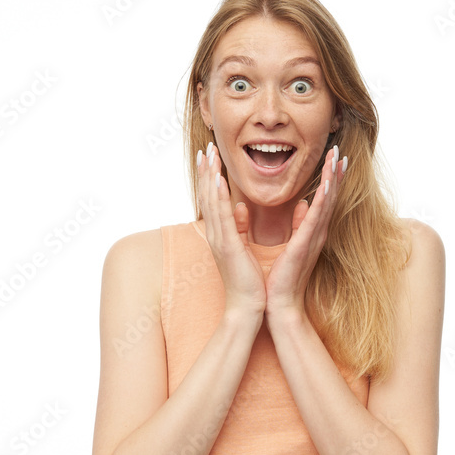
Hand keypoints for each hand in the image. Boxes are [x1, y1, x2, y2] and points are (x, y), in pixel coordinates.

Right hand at [197, 142, 266, 315]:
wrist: (248, 306)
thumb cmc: (248, 280)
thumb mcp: (243, 248)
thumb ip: (240, 227)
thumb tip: (240, 209)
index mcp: (221, 234)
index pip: (213, 200)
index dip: (210, 177)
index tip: (211, 157)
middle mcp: (216, 234)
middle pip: (207, 196)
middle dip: (206, 171)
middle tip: (206, 147)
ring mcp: (219, 239)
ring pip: (211, 202)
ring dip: (209, 177)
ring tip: (208, 155)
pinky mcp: (227, 246)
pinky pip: (221, 217)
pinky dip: (218, 198)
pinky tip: (217, 181)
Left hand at [264, 144, 345, 319]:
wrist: (279, 303)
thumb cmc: (281, 278)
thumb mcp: (290, 245)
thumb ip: (298, 224)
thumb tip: (302, 205)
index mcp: (311, 231)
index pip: (323, 199)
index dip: (329, 178)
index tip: (333, 158)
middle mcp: (317, 232)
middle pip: (329, 197)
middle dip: (335, 173)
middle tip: (339, 150)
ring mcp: (314, 238)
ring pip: (326, 202)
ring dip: (332, 179)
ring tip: (337, 158)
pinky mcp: (306, 244)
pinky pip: (316, 216)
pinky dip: (322, 198)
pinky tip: (327, 182)